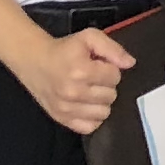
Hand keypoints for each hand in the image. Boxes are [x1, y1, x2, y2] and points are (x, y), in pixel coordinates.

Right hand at [12, 28, 129, 136]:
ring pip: (104, 113)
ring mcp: (66, 108)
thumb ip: (112, 48)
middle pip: (111, 95)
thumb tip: (129, 63)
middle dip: (106, 85)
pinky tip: (86, 104)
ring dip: (101, 101)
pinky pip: (90, 127)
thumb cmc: (64, 49)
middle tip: (93, 77)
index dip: (110, 69)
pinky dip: (92, 117)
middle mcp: (73, 92)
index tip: (99, 65)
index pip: (115, 77)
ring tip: (90, 90)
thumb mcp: (89, 37)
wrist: (35, 60)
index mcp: (81, 71)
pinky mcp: (61, 119)